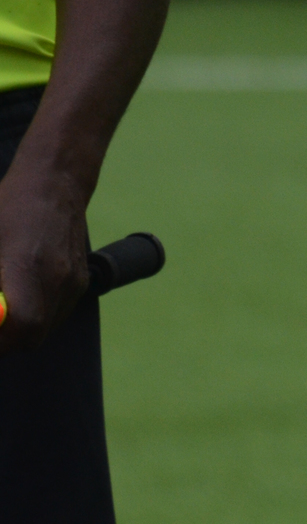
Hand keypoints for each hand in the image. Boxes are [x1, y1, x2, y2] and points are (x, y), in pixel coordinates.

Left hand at [0, 165, 89, 351]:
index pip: (22, 324)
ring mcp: (74, 282)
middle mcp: (59, 277)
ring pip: (44, 330)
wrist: (56, 182)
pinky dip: (35, 316)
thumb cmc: (8, 206)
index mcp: (29, 264)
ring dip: (20, 330)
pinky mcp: (81, 282)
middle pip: (31, 336)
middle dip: (5, 341)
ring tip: (3, 307)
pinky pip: (55, 315)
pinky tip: (21, 294)